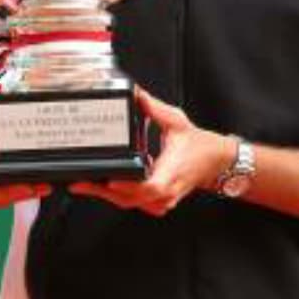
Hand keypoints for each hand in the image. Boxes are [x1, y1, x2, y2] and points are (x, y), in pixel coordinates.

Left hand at [69, 87, 232, 216]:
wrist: (217, 163)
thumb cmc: (199, 145)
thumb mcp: (176, 122)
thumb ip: (154, 108)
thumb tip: (137, 94)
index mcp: (170, 173)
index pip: (148, 188)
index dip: (128, 187)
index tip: (109, 182)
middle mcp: (165, 192)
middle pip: (130, 199)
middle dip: (103, 192)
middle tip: (81, 182)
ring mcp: (162, 201)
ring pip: (130, 204)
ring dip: (109, 195)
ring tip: (86, 184)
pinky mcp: (158, 203)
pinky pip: (135, 204)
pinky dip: (120, 196)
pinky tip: (106, 187)